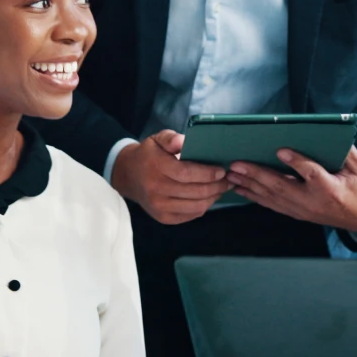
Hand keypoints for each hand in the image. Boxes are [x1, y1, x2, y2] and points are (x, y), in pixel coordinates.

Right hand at [110, 130, 229, 224]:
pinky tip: (209, 197)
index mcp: (156, 167)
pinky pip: (190, 215)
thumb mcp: (157, 139)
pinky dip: (203, 207)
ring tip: (222, 188)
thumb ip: (172, 138)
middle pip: (194, 191)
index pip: (186, 173)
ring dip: (213, 198)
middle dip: (216, 186)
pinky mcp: (163, 218)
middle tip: (228, 180)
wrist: (128, 176)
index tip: (222, 171)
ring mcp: (159, 207)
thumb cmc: (148, 155)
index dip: (207, 173)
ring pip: (195, 206)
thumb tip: (185, 142)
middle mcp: (156, 190)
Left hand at [226, 146, 356, 232]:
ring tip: (232, 175)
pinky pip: (273, 205)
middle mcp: (313, 202)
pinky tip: (241, 189)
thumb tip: (328, 132)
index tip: (281, 150)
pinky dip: (255, 196)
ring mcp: (304, 210)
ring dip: (250, 185)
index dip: (297, 162)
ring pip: (273, 197)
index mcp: (331, 189)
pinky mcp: (298, 214)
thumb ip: (344, 151)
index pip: (312, 173)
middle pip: (282, 187)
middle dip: (257, 175)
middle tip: (238, 164)